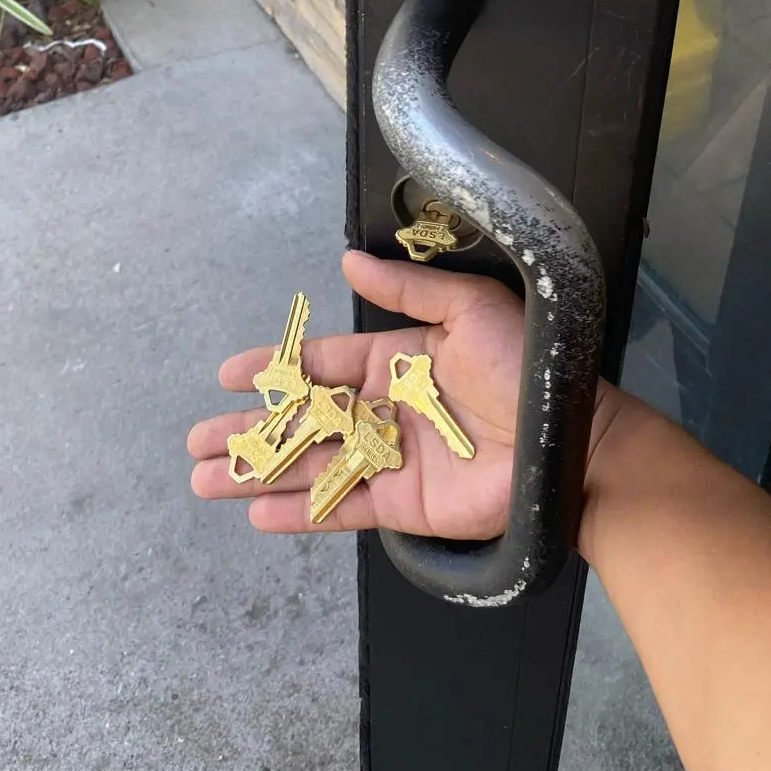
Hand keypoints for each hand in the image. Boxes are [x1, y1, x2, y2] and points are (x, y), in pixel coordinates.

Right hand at [188, 251, 532, 538]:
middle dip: (249, 431)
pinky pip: (341, 507)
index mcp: (397, 360)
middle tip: (197, 440)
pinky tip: (258, 513)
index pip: (321, 365)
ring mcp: (392, 458)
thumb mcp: (467, 307)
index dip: (274, 369)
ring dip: (258, 473)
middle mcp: (386, 409)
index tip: (230, 375)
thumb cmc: (528, 364)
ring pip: (310, 466)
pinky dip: (300, 512)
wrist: (573, 435)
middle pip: (302, 421)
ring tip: (206, 480)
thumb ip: (406, 290)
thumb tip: (349, 258)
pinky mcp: (405, 503)